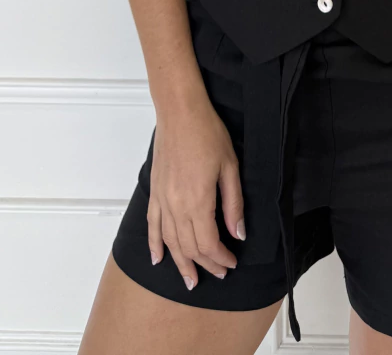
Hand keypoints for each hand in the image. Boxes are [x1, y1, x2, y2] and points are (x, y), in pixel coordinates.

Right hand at [146, 95, 245, 288]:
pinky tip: (158, 258)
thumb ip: (233, 204)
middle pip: (189, 247)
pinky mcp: (155, 192)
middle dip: (205, 264)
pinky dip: (155, 244)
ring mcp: (162, 200)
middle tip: (219, 273)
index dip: (220, 258)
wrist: (180, 112)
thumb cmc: (208, 133)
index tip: (232, 262)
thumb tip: (238, 234)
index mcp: (198, 201)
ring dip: (181, 263)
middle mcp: (176, 206)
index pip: (208, 244)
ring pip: (170, 242)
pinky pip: (152, 225)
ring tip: (191, 279)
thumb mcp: (230, 167)